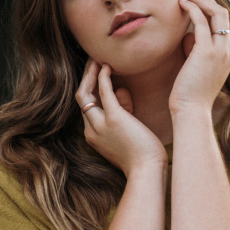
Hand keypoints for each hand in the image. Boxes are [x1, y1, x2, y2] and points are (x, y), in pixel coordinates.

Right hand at [76, 59, 166, 175]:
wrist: (147, 170)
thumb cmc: (142, 155)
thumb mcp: (127, 130)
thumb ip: (122, 109)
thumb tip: (120, 89)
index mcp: (93, 135)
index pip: (86, 107)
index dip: (89, 88)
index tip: (95, 73)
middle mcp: (91, 129)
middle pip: (82, 98)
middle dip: (85, 77)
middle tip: (92, 61)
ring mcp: (100, 124)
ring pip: (86, 93)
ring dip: (90, 74)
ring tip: (96, 59)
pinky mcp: (114, 119)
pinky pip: (103, 92)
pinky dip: (103, 77)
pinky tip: (107, 66)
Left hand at [169, 0, 229, 113]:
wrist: (191, 112)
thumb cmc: (188, 95)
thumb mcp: (195, 68)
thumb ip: (195, 50)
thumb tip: (187, 36)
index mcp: (227, 55)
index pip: (222, 23)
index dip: (209, 6)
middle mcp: (227, 50)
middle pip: (222, 14)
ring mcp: (220, 51)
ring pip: (215, 13)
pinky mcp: (206, 52)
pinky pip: (201, 22)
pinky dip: (192, 9)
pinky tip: (181, 2)